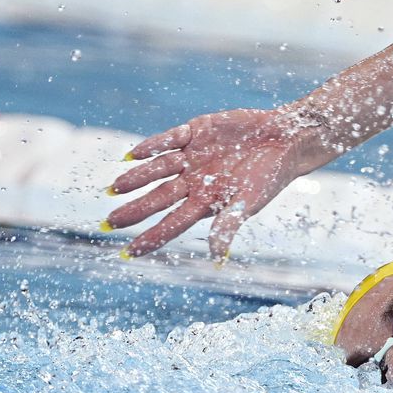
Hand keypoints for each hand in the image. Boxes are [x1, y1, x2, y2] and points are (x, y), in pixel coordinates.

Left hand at [104, 107, 323, 259]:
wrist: (285, 140)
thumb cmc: (270, 176)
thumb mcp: (249, 203)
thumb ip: (229, 226)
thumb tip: (217, 259)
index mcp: (206, 203)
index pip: (172, 225)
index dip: (150, 239)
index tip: (128, 253)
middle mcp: (194, 182)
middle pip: (157, 199)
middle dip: (133, 212)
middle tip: (107, 224)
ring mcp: (192, 158)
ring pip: (157, 170)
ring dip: (136, 179)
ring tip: (113, 190)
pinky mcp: (195, 133)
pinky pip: (168, 140)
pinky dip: (151, 146)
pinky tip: (132, 155)